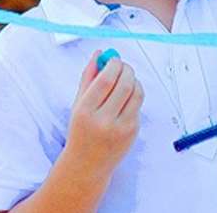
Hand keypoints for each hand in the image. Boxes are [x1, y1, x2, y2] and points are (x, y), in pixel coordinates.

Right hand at [65, 51, 143, 175]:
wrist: (87, 164)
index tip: (114, 59)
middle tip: (123, 66)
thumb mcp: (78, 103)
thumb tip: (99, 52)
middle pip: (124, 84)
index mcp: (85, 111)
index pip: (106, 80)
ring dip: (134, 80)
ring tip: (126, 78)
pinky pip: (138, 104)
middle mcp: (104, 121)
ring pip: (137, 92)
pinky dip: (134, 94)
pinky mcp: (133, 132)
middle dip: (126, 69)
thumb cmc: (81, 129)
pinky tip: (126, 97)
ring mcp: (121, 128)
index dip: (113, 64)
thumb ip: (88, 76)